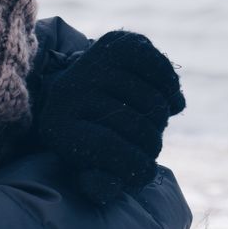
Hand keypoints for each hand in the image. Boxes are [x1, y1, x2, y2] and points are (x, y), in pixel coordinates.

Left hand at [35, 30, 183, 204]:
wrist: (76, 92)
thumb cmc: (85, 138)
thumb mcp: (88, 166)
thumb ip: (100, 184)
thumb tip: (108, 185)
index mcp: (57, 126)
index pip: (113, 150)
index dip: (137, 169)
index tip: (142, 172)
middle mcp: (70, 90)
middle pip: (138, 127)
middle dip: (152, 143)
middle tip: (148, 144)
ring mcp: (93, 63)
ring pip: (153, 102)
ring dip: (163, 118)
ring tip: (152, 122)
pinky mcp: (115, 43)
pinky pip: (159, 67)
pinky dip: (170, 86)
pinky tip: (168, 97)